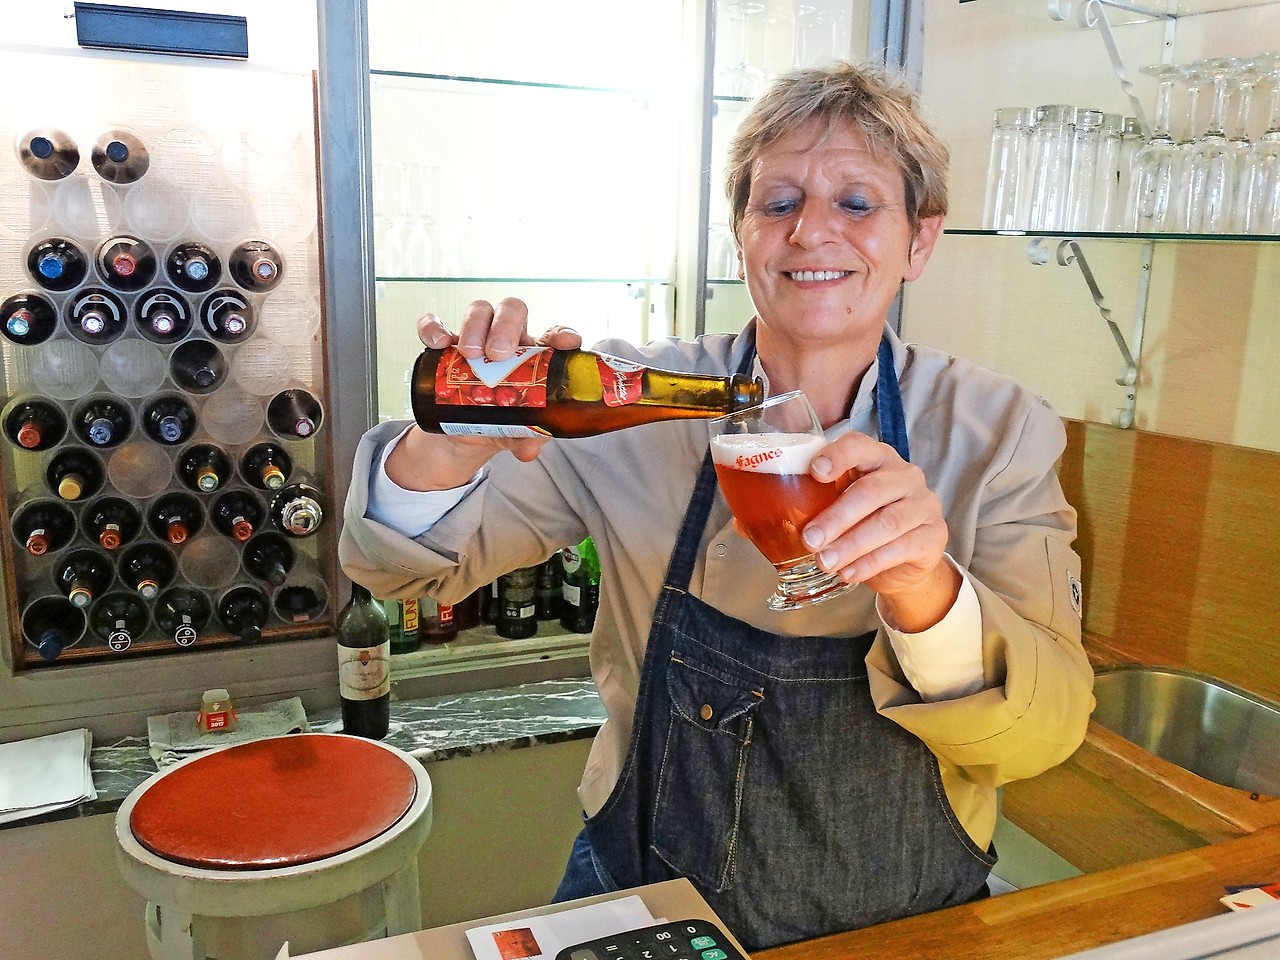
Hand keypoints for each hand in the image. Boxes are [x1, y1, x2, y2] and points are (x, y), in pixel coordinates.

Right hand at [387, 300, 582, 487]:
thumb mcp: (516, 433)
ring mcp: (476, 339)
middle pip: (513, 310)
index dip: (562, 333)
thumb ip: (526, 439)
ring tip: (470, 354)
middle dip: (506, 325)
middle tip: (497, 354)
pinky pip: (436, 325)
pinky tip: (438, 343)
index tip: (566, 342)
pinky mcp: (445, 347)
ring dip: (475, 326)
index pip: (554, 334)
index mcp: (534, 357)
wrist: (463, 432)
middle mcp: (508, 341)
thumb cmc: (501, 420)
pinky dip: (434, 327)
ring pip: (480, 311)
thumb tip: (529, 448)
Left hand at [796, 432, 960, 631]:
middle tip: (809, 539)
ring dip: (852, 544)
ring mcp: (923, 504)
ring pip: (888, 522)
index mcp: (874, 458)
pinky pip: (902, 547)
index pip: (859, 445)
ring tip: (825, 562)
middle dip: (837, 516)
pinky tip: (848, 573)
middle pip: (871, 490)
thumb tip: (743, 525)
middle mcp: (903, 475)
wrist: (904, 560)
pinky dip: (871, 562)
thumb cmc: (860, 525)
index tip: (814, 472)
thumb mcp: (831, 511)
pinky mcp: (934, 535)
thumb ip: (793, 512)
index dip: (838, 455)